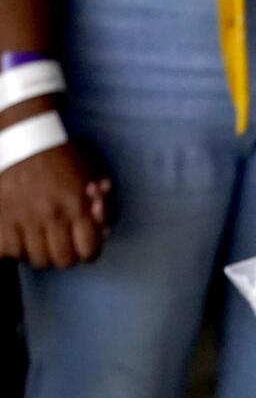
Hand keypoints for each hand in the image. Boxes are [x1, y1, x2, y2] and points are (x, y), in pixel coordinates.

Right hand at [0, 110, 110, 268]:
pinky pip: (6, 251)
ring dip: (38, 253)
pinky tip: (15, 237)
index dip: (87, 251)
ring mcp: (24, 217)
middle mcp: (52, 215)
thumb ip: (104, 205)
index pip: (89, 252)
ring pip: (35, 259)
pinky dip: (10, 249)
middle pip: (62, 261)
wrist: (23, 136)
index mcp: (78, 206)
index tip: (81, 244)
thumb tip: (104, 230)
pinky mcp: (0, 217)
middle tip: (58, 243)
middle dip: (64, 255)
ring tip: (36, 238)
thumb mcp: (92, 176)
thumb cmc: (62, 157)